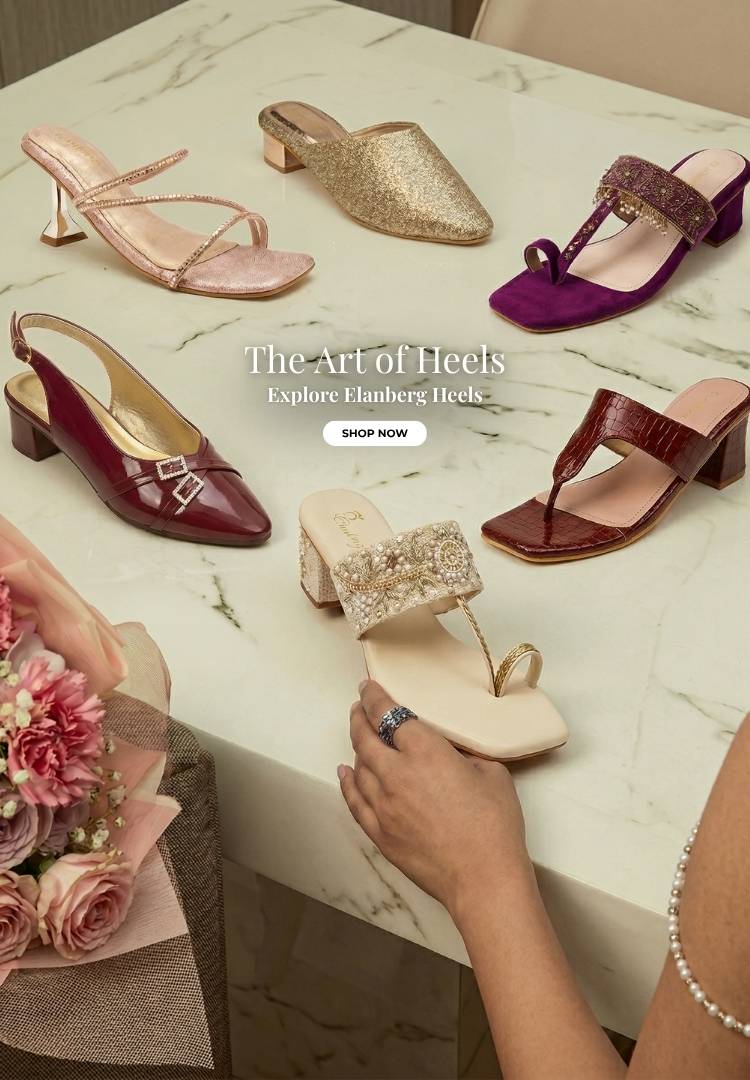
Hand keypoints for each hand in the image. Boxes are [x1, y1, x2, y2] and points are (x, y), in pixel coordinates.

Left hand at [338, 679, 534, 916]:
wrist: (483, 878)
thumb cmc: (495, 824)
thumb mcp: (491, 772)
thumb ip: (464, 754)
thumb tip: (449, 751)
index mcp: (425, 752)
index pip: (390, 714)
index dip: (375, 697)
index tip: (368, 687)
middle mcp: (396, 774)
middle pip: (365, 737)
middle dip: (359, 717)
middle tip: (360, 707)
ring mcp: (383, 805)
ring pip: (358, 767)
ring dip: (356, 747)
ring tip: (359, 736)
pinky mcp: (380, 833)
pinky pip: (355, 801)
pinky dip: (348, 782)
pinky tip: (345, 773)